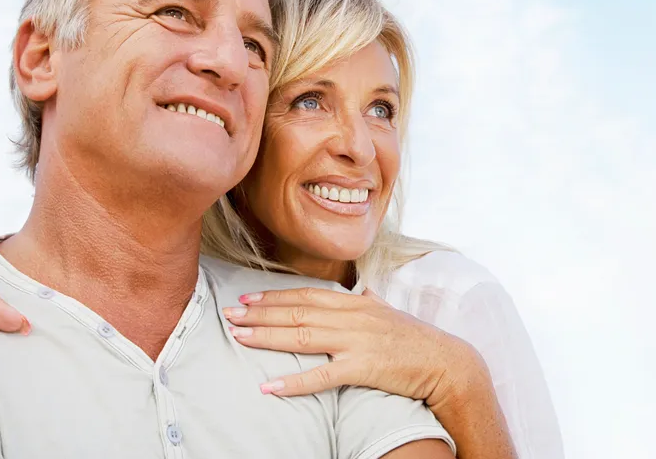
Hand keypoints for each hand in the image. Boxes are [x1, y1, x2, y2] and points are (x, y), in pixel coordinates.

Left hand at [222, 287, 485, 409]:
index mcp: (354, 302)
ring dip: (266, 337)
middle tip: (229, 315)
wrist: (447, 363)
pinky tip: (270, 386)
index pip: (305, 295)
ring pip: (301, 336)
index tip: (248, 299)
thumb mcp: (390, 312)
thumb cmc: (416, 339)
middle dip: (259, 313)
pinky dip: (294, 381)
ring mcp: (356, 341)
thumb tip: (362, 290)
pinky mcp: (363, 367)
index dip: (274, 297)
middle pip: (296, 312)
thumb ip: (370, 301)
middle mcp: (351, 316)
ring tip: (238, 337)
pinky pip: (322, 376)